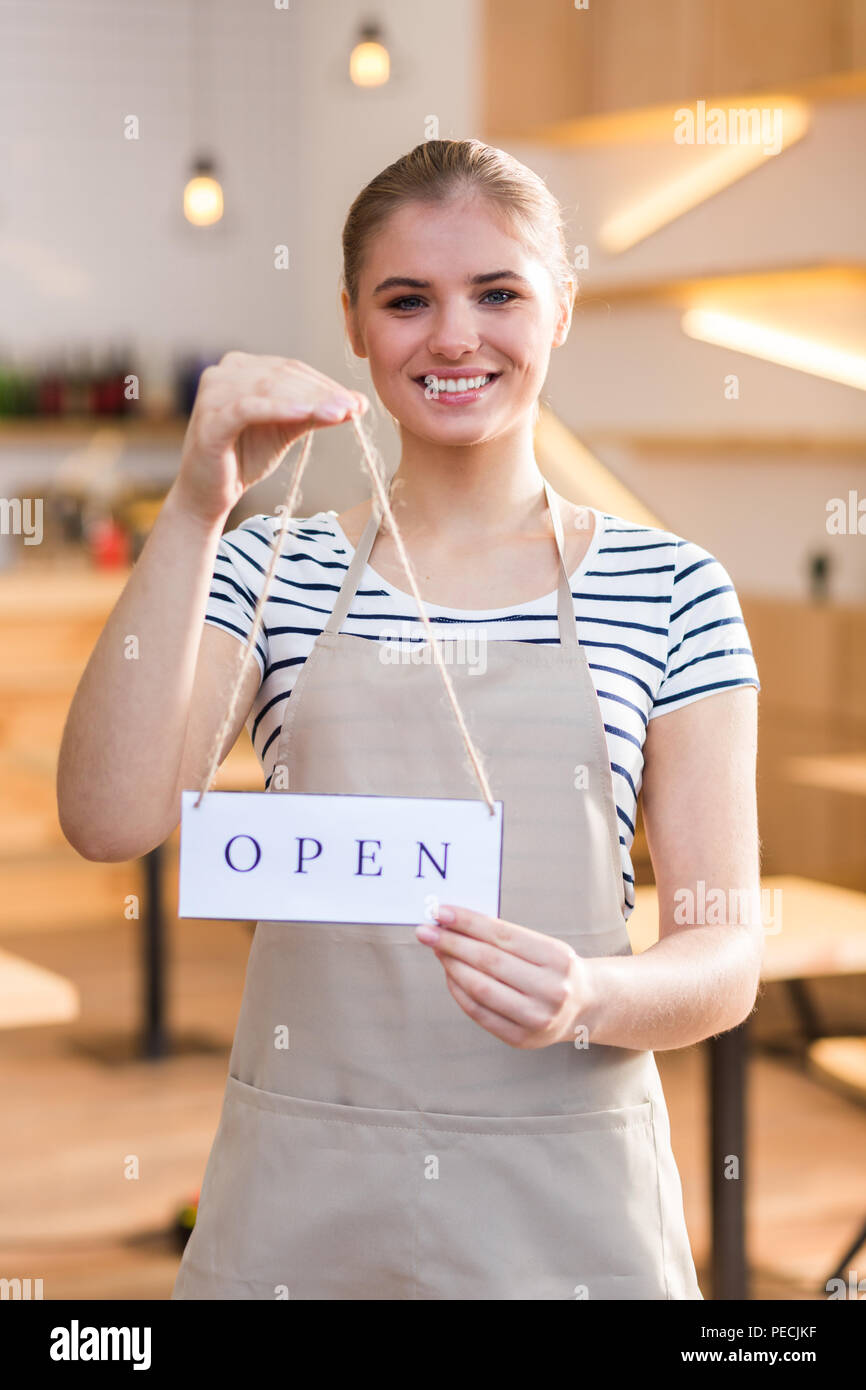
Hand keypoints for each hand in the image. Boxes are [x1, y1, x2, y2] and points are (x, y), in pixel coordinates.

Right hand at [173, 350, 369, 525]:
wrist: (209, 493)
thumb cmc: (246, 457)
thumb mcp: (287, 429)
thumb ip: (316, 412)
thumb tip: (357, 402)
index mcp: (241, 367)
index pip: (291, 369)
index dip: (326, 384)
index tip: (358, 403)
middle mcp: (224, 372)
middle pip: (283, 376)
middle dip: (322, 393)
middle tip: (355, 407)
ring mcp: (213, 393)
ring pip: (269, 389)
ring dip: (309, 400)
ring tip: (340, 413)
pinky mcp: (211, 419)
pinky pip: (250, 409)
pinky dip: (280, 410)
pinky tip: (307, 415)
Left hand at [415, 905, 593, 1048]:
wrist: (583, 1007)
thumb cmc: (553, 968)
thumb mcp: (541, 946)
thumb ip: (503, 937)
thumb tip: (453, 923)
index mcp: (557, 958)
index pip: (502, 935)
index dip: (468, 922)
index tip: (441, 912)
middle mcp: (551, 990)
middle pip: (489, 961)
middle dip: (452, 943)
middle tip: (426, 931)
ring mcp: (537, 1018)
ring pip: (481, 988)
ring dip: (452, 966)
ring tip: (437, 949)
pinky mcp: (522, 1039)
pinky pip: (480, 1013)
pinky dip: (459, 991)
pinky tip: (449, 974)